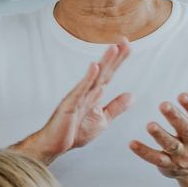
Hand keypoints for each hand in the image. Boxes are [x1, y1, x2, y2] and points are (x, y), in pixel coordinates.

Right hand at [20, 39, 132, 163]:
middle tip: (124, 40)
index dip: (119, 60)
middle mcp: (86, 92)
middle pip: (103, 71)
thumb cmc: (74, 132)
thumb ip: (116, 107)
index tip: (128, 46)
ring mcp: (77, 98)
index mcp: (94, 95)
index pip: (109, 74)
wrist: (55, 146)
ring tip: (114, 48)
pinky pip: (80, 90)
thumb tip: (132, 95)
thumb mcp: (103, 120)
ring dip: (104, 62)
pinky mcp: (69, 105)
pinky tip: (94, 67)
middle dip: (114, 56)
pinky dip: (88, 78)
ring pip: (94, 77)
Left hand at [130, 85, 187, 179]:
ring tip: (150, 125)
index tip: (182, 94)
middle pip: (186, 129)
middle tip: (163, 104)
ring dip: (160, 135)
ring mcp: (181, 155)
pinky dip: (144, 152)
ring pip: (170, 144)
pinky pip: (155, 158)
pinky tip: (132, 144)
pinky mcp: (168, 165)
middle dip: (175, 117)